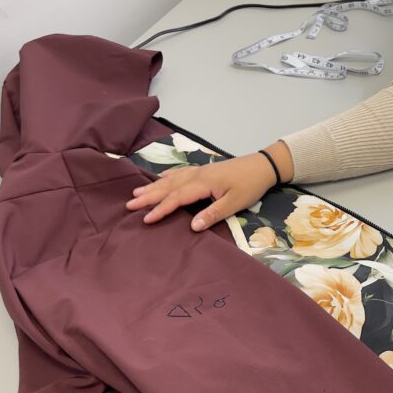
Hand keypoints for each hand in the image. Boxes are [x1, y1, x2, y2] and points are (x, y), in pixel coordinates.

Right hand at [126, 152, 276, 230]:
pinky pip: (180, 173)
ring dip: (154, 186)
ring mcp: (200, 171)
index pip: (177, 198)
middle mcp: (198, 175)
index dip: (161, 209)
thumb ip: (213, 214)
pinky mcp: (205, 170)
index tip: (146, 218)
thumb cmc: (251, 185)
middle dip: (149, 195)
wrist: (263, 165)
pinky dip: (168, 176)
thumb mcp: (235, 203)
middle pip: (169, 186)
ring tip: (137, 191)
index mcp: (203, 184)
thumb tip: (192, 227)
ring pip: (172, 178)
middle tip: (129, 204)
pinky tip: (161, 178)